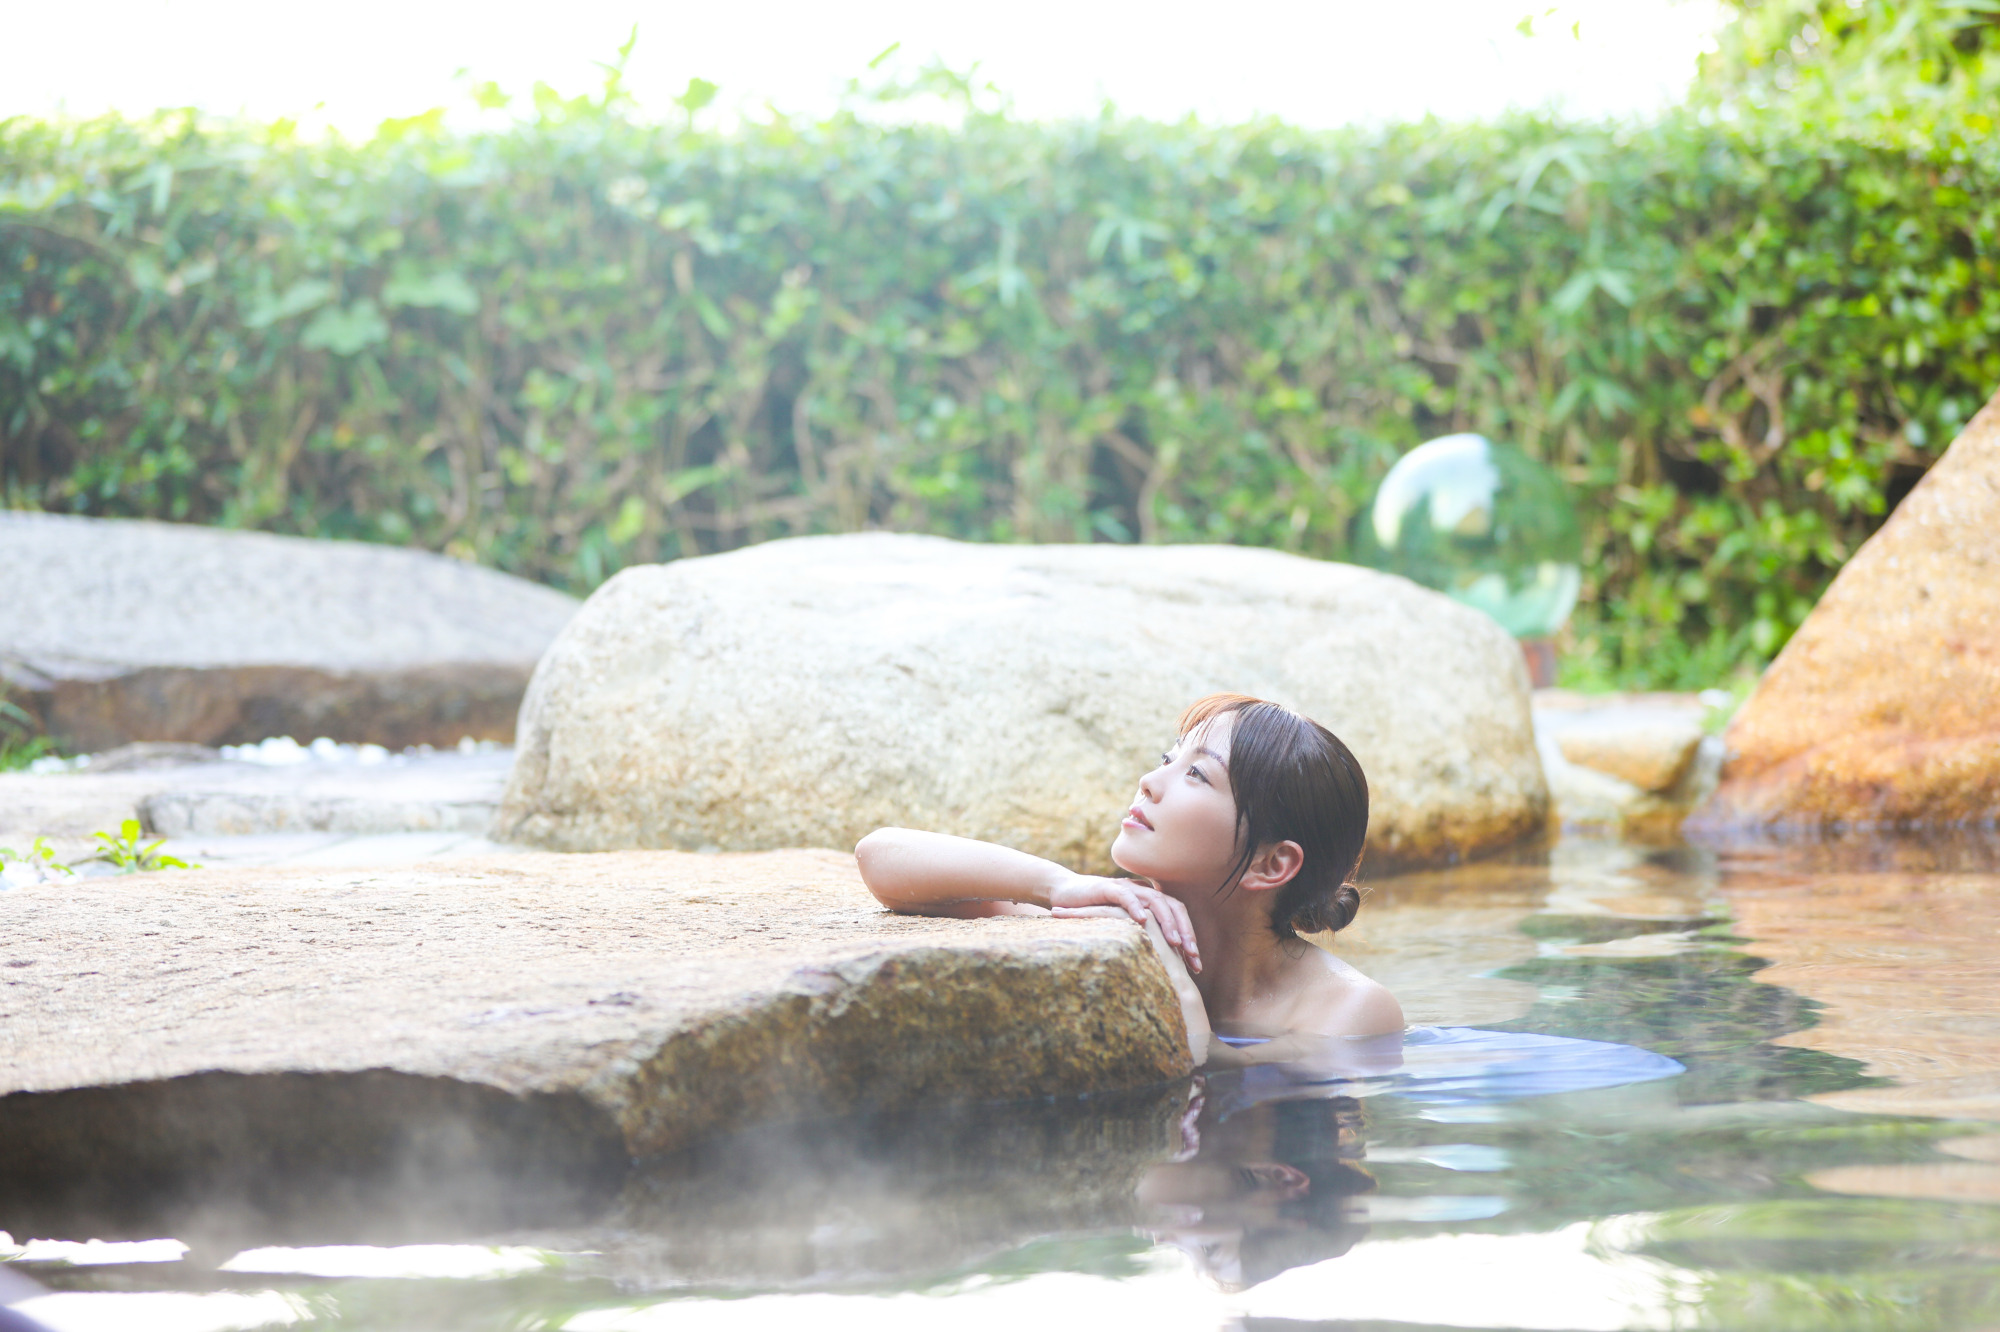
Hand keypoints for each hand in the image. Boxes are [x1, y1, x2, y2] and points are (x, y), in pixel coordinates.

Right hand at [1050, 872, 1200, 973]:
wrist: (1065, 894)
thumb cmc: (1093, 913)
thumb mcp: (1122, 927)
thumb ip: (1140, 937)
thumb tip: (1160, 964)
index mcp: (1150, 901)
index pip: (1177, 916)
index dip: (1189, 937)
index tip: (1196, 963)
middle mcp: (1143, 892)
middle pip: (1173, 908)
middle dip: (1186, 932)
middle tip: (1193, 956)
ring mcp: (1127, 888)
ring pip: (1156, 901)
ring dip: (1167, 922)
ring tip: (1175, 942)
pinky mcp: (1108, 888)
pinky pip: (1126, 897)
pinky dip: (1136, 907)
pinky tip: (1143, 922)